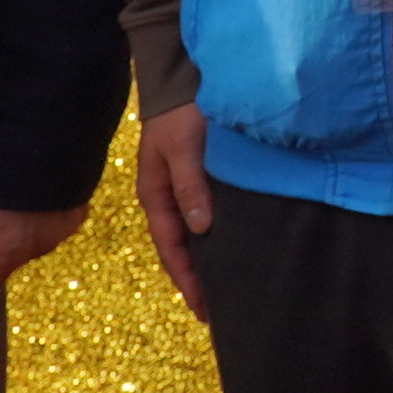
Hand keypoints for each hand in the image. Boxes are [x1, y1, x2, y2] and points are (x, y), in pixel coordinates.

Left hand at [0, 202, 86, 308]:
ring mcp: (62, 233)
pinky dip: (42, 218)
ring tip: (13, 198)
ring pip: (30, 247)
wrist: (43, 134)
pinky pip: (52, 230)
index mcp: (9, 252)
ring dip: (20, 232)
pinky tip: (36, 195)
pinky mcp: (77, 215)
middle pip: (7, 265)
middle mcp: (39, 249)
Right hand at [135, 104, 217, 321]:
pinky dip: (219, 239)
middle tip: (219, 313)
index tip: (204, 308)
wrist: (185, 79)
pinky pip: (208, 219)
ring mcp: (184, 191)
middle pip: (181, 249)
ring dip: (208, 262)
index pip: (171, 248)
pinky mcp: (203, 180)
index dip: (187, 279)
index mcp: (155, 195)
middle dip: (197, 280)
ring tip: (230, 290)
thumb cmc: (181, 111)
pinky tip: (236, 250)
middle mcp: (168, 199)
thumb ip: (190, 184)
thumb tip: (201, 228)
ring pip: (195, 237)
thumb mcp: (182, 146)